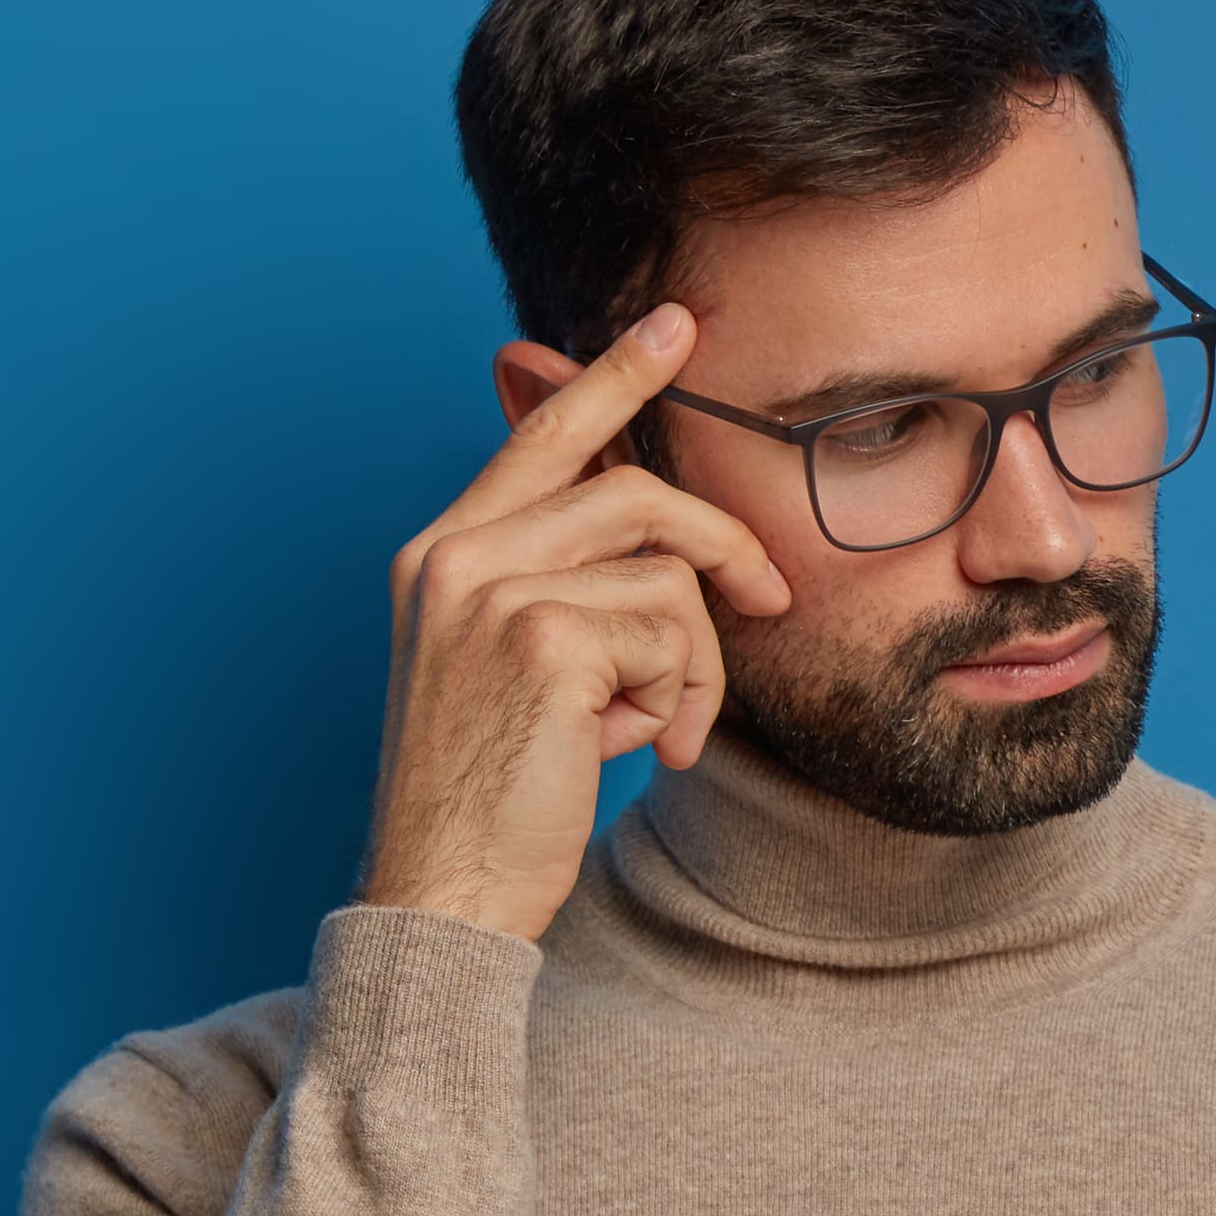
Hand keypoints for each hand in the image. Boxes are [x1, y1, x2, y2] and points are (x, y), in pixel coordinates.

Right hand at [364, 307, 794, 942]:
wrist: (448, 890)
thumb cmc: (501, 795)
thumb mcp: (528, 673)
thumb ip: (572, 591)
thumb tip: (665, 546)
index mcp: (444, 553)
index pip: (544, 436)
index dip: (616, 375)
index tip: (678, 326)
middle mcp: (455, 554)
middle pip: (636, 493)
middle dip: (724, 546)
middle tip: (771, 597)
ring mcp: (491, 589)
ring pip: (667, 576)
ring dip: (694, 666)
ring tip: (660, 730)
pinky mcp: (542, 637)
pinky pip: (673, 637)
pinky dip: (682, 703)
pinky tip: (637, 750)